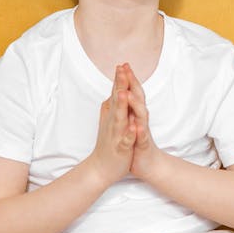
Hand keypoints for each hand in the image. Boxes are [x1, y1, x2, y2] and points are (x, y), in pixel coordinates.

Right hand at [89, 64, 136, 186]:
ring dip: (121, 106)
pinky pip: (125, 140)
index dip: (120, 80)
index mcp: (113, 115)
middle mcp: (113, 122)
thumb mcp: (110, 122)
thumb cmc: (108, 143)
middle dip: (120, 85)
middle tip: (121, 69)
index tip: (123, 64)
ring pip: (119, 119)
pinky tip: (133, 128)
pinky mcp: (121, 148)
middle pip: (117, 101)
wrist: (100, 168)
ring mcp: (116, 134)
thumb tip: (114, 91)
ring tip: (124, 93)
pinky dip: (129, 134)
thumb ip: (113, 106)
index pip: (116, 94)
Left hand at [123, 63, 166, 185]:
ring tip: (128, 93)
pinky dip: (139, 132)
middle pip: (138, 99)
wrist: (148, 164)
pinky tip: (137, 126)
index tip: (122, 64)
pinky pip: (141, 137)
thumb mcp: (130, 123)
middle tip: (126, 69)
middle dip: (132, 84)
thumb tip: (124, 93)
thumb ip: (129, 108)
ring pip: (140, 116)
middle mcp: (140, 119)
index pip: (132, 93)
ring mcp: (142, 131)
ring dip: (135, 105)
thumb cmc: (136, 142)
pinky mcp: (143, 145)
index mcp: (135, 114)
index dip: (128, 79)